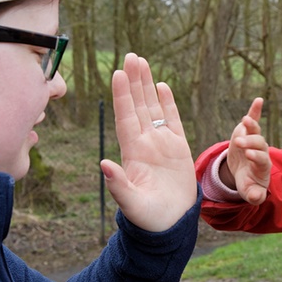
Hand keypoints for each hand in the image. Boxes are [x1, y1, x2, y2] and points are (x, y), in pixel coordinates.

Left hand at [100, 54, 196, 232]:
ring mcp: (161, 144)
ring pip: (153, 108)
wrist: (169, 225)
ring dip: (147, 86)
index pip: (126, 117)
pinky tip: (162, 86)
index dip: (122, 96)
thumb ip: (118, 185)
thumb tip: (103, 164)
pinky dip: (167, 103)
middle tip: (130, 56)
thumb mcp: (131, 204)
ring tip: (142, 62)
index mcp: (133, 153)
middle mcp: (145, 143)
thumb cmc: (148, 219)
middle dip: (133, 81)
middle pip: (138, 105)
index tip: (117, 73)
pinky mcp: (178, 149)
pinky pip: (172, 120)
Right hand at [221, 97, 269, 204]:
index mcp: (262, 166)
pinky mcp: (248, 133)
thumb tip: (257, 198)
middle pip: (259, 144)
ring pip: (255, 131)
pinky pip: (254, 120)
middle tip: (239, 143)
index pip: (262, 160)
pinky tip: (259, 100)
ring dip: (251, 126)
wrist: (244, 174)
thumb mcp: (250, 193)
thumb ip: (255, 196)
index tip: (249, 155)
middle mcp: (261, 151)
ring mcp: (255, 140)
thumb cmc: (248, 184)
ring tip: (245, 121)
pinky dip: (256, 110)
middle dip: (250, 142)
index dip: (256, 156)